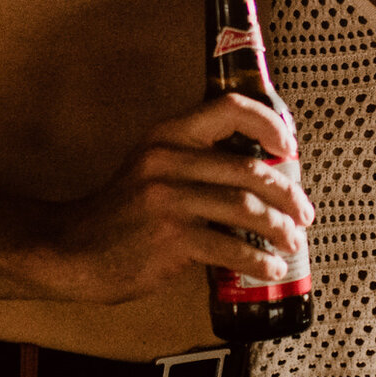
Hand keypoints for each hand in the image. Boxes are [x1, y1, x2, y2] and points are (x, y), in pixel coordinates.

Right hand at [24, 92, 312, 305]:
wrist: (72, 250)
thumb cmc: (120, 215)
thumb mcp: (151, 168)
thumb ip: (194, 162)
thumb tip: (257, 174)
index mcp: (167, 135)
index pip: (228, 108)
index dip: (268, 123)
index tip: (289, 146)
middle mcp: (168, 160)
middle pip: (248, 168)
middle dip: (287, 193)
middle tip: (303, 213)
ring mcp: (168, 199)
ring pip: (245, 207)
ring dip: (279, 229)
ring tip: (291, 243)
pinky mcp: (170, 238)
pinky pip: (229, 247)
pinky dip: (257, 260)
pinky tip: (268, 268)